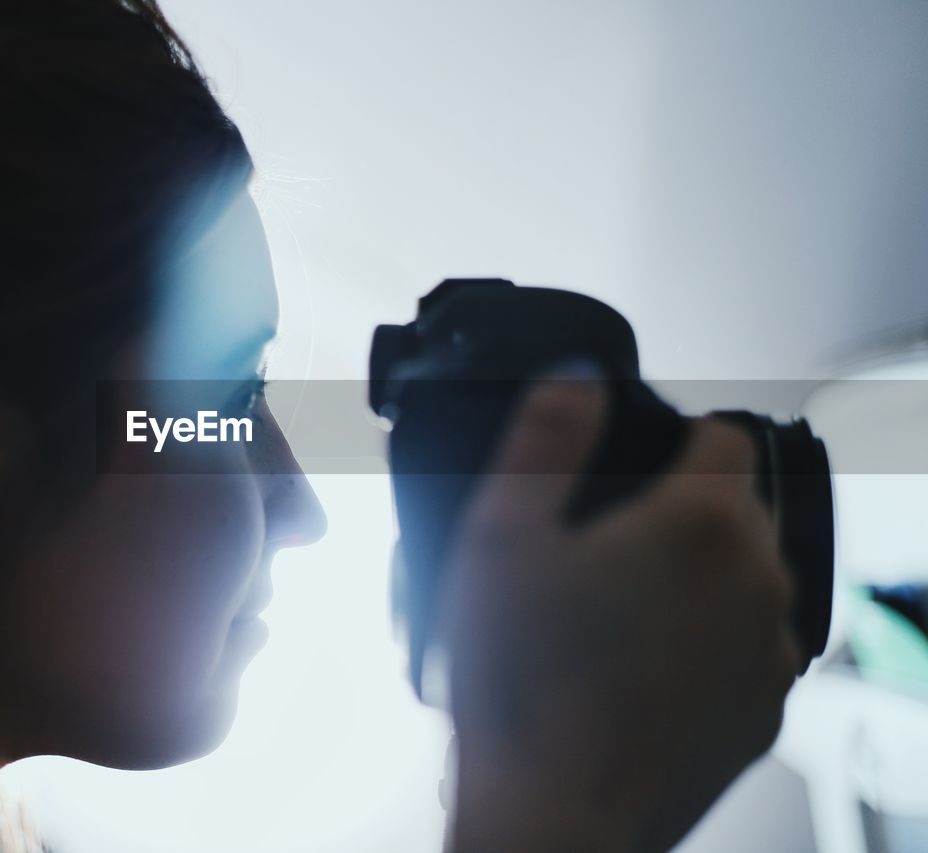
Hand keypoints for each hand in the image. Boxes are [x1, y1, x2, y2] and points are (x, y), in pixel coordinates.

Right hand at [440, 376, 799, 851]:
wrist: (553, 814)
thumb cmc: (521, 683)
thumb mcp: (501, 534)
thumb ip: (546, 437)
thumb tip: (578, 373)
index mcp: (701, 521)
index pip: (724, 433)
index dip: (672, 437)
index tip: (627, 468)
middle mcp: (757, 577)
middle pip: (738, 503)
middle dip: (680, 507)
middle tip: (596, 552)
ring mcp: (770, 649)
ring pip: (744, 573)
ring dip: (696, 574)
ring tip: (612, 614)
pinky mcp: (764, 709)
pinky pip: (745, 642)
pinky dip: (706, 638)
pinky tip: (636, 666)